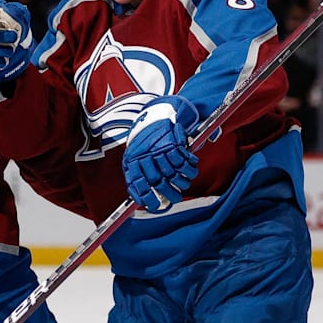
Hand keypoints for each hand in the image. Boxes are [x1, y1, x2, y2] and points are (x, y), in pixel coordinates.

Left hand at [122, 95, 199, 211]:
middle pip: (158, 181)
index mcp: (131, 160)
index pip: (138, 184)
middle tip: (176, 197)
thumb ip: (137, 177)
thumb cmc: (144, 143)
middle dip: (169, 193)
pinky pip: (183, 161)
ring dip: (182, 182)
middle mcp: (143, 155)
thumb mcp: (134, 158)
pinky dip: (189, 168)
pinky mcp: (172, 142)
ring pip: (173, 173)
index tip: (155, 207)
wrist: (153, 115)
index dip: (147, 198)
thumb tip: (140, 201)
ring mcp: (158, 149)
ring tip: (184, 184)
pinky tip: (191, 170)